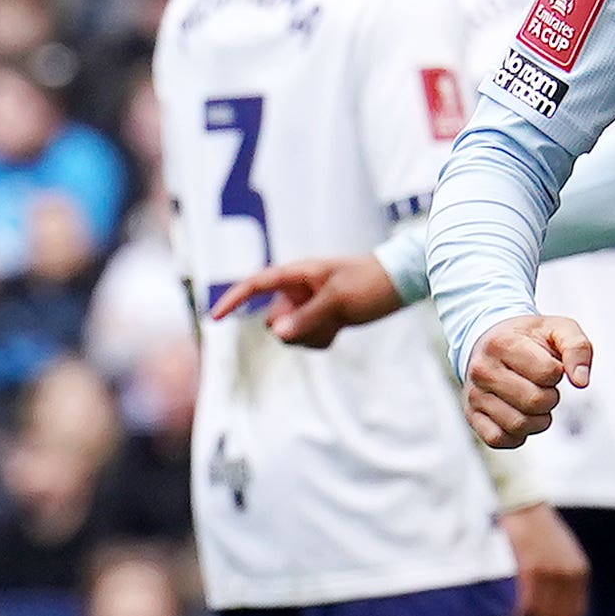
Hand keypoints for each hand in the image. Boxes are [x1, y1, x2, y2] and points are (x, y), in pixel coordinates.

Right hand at [209, 252, 400, 348]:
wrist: (400, 283)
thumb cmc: (370, 282)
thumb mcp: (339, 301)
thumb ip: (306, 318)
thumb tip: (276, 335)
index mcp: (297, 274)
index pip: (256, 285)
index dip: (233, 300)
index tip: (215, 317)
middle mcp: (296, 290)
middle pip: (273, 321)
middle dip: (294, 329)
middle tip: (326, 321)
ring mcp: (306, 306)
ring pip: (289, 335)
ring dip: (311, 336)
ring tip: (338, 320)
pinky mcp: (318, 320)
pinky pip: (307, 341)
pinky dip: (321, 340)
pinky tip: (340, 327)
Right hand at [462, 313, 594, 447]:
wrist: (492, 342)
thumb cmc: (529, 339)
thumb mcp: (558, 329)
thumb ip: (578, 348)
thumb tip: (581, 382)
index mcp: (502, 343)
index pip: (547, 372)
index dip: (557, 373)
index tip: (550, 366)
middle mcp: (482, 370)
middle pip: (535, 401)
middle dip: (551, 397)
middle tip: (544, 387)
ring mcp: (474, 395)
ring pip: (518, 425)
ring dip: (538, 419)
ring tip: (533, 401)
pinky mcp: (472, 416)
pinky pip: (499, 439)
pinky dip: (518, 435)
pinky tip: (521, 416)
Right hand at [507, 504, 590, 615]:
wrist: (524, 504)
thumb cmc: (539, 529)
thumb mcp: (562, 553)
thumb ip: (563, 577)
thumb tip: (553, 607)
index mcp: (580, 572)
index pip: (575, 615)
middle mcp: (570, 574)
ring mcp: (551, 571)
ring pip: (542, 615)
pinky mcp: (531, 567)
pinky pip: (527, 602)